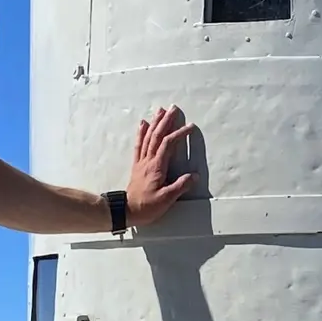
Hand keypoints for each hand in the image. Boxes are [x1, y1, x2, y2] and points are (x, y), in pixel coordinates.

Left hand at [125, 106, 196, 227]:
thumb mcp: (167, 199)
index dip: (179, 134)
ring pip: (148, 137)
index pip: (168, 145)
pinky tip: (143, 124)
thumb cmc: (147, 206)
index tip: (190, 127)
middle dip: (166, 121)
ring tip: (160, 111)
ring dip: (155, 123)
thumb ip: (181, 186)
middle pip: (157, 136)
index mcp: (156, 167)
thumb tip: (195, 176)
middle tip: (173, 109)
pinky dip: (141, 133)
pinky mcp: (138, 165)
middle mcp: (148, 161)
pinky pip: (139, 145)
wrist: (127, 211)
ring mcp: (141, 162)